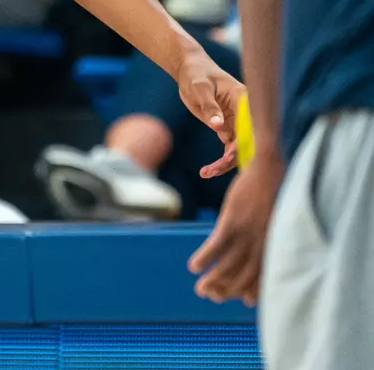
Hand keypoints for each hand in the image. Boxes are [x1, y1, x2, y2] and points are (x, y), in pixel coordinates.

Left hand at [176, 44, 243, 176]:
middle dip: (233, 159)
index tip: (228, 157)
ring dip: (225, 164)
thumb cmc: (196, 74)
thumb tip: (218, 126)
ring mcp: (237, 122)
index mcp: (244, 100)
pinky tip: (207, 171)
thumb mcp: (200, 87)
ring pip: (238, 149)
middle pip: (247, 142)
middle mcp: (245, 113)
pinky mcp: (227, 128)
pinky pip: (229, 149)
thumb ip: (209, 105)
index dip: (243, 143)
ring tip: (205, 172)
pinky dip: (221, 162)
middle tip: (212, 170)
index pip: (250, 126)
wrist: (189, 70)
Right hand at [188, 152, 282, 304]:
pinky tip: (193, 266)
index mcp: (272, 246)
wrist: (268, 168)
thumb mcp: (275, 219)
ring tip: (199, 289)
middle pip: (242, 277)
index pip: (261, 278)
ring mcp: (246, 233)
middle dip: (225, 290)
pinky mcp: (233, 219)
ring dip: (212, 280)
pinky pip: (216, 245)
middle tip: (210, 295)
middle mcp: (260, 244)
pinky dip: (204, 257)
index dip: (251, 292)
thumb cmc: (273, 192)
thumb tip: (260, 250)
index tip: (242, 300)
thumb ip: (267, 237)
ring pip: (228, 265)